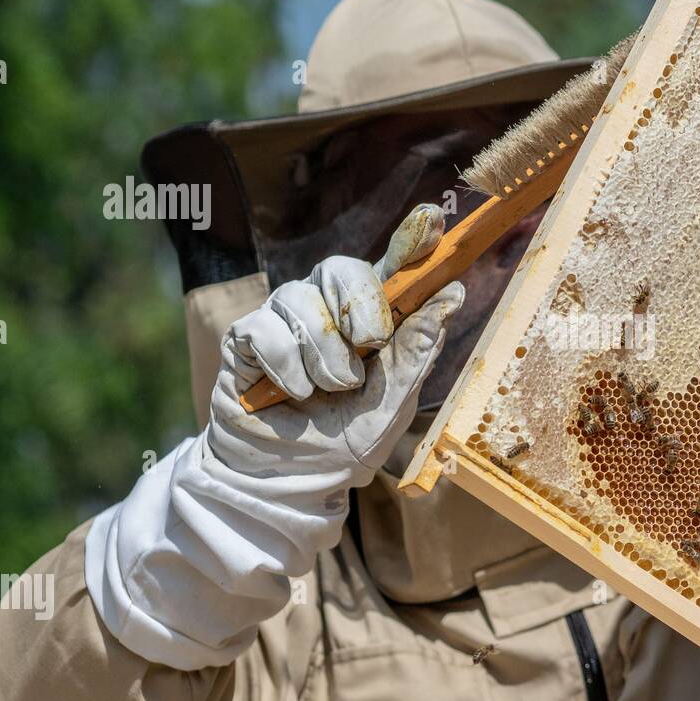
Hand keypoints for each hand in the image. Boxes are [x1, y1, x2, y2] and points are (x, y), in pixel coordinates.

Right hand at [208, 204, 463, 485]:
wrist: (292, 481)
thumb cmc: (346, 441)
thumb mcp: (394, 401)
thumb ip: (418, 349)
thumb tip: (453, 292)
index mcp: (370, 318)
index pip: (390, 267)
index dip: (411, 240)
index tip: (432, 219)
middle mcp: (326, 307)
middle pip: (341, 268)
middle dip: (361, 309)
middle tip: (368, 348)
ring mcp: (285, 318)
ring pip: (303, 302)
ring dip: (325, 358)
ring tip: (328, 392)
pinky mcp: (246, 337)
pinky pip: (266, 330)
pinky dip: (287, 369)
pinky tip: (291, 394)